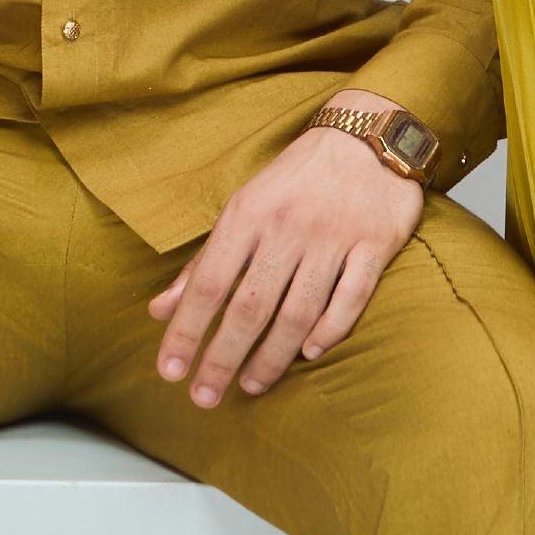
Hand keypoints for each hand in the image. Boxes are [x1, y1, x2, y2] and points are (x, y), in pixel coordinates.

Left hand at [146, 126, 422, 409]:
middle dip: (223, 357)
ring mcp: (334, 237)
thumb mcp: (242, 208)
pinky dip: (331, 328)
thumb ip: (204, 262)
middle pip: (250, 306)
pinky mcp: (375, 244)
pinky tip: (310, 353)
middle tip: (205, 398)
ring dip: (272, 355)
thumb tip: (160, 309)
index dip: (187, 330)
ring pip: (298, 310)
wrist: (367, 136)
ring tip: (250, 385)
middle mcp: (288, 228)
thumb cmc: (296, 179)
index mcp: (248, 215)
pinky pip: (351, 296)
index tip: (170, 371)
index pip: (209, 283)